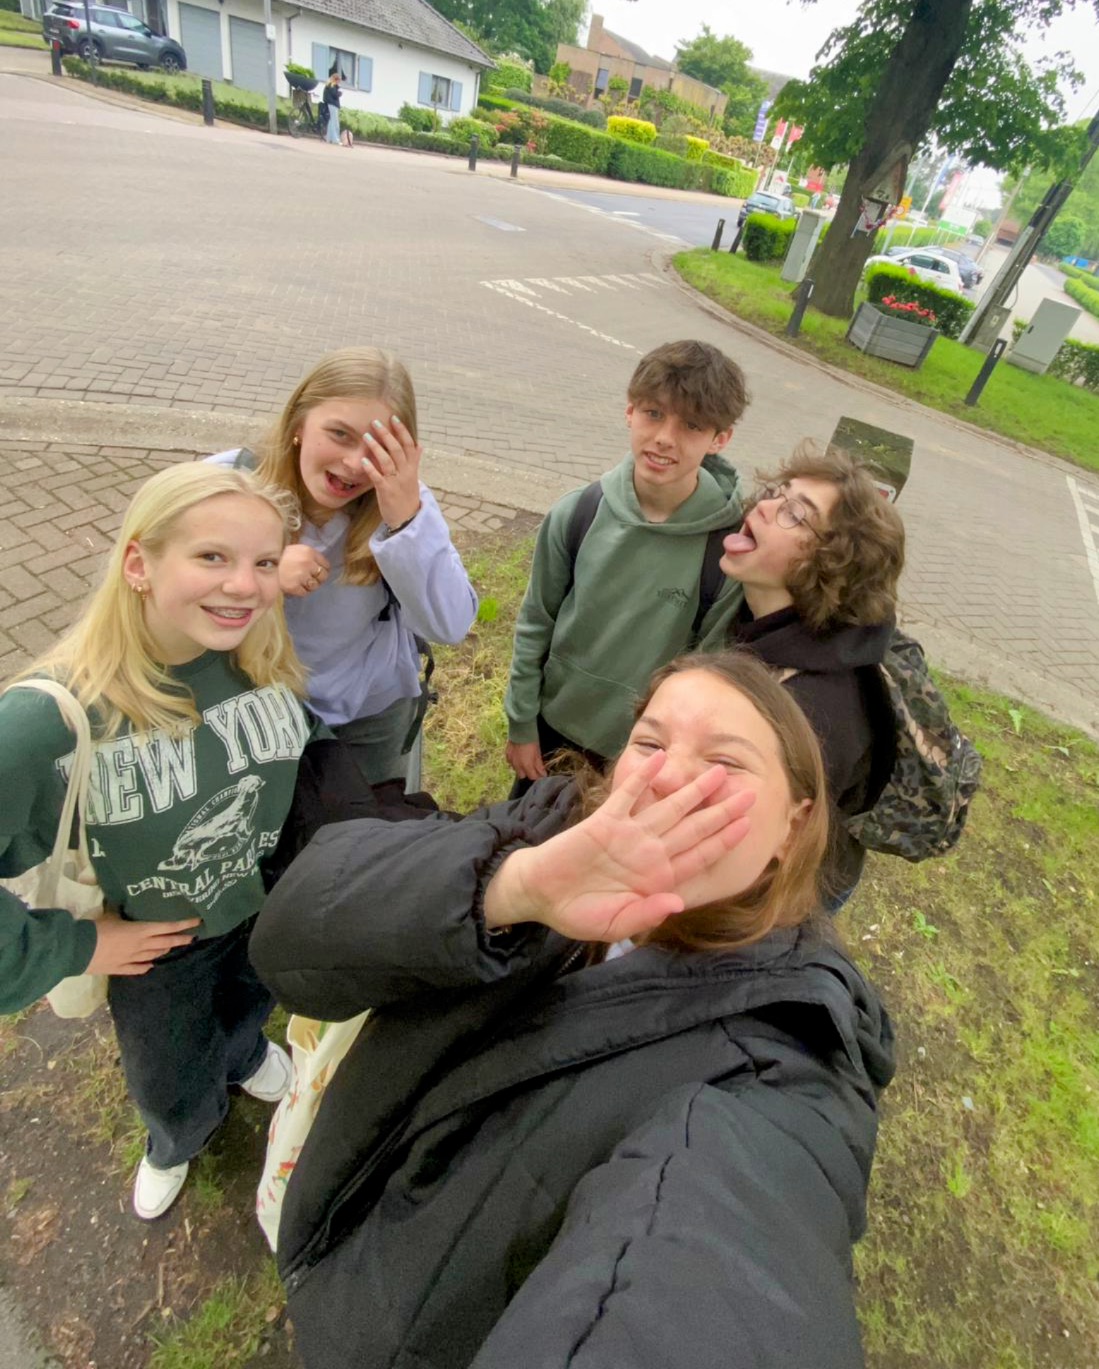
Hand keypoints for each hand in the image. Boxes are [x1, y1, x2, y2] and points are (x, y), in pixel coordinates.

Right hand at [86, 915, 200, 975]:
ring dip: (163, 951)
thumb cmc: (96, 928)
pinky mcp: (119, 968)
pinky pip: (136, 968)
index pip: (167, 927)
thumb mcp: (111, 914)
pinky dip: (145, 966)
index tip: (197, 923)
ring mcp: (131, 959)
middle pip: (165, 942)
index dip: (183, 924)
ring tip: (171, 947)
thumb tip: (123, 903)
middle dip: (180, 940)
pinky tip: (150, 966)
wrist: (78, 949)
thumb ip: (121, 912)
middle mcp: (140, 945)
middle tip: (192, 938)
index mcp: (140, 930)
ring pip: (153, 955)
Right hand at [279, 544, 330, 597]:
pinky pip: (304, 592)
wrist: (263, 564)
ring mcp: (301, 575)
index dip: (322, 570)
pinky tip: (295, 586)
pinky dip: (301, 591)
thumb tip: (322, 567)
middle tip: (309, 579)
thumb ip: (310, 556)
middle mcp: (307, 563)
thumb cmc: (281, 557)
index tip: (316, 572)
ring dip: (309, 586)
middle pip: (323, 576)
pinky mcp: (294, 586)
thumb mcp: (298, 550)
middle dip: (317, 579)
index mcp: (309, 552)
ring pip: (314, 586)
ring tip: (301, 582)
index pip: (326, 565)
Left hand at [360, 415, 421, 530]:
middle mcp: (405, 472)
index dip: (402, 431)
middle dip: (387, 434)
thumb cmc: (408, 496)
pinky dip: (370, 468)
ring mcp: (396, 481)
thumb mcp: (414, 477)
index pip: (409, 445)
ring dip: (376, 447)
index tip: (394, 418)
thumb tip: (419, 444)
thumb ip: (414, 460)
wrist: (408, 520)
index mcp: (412, 468)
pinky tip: (363, 460)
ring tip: (366, 436)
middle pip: (397, 449)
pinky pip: (377, 478)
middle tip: (375, 423)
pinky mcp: (386, 491)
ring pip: (387, 460)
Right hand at [484, 752, 754, 944]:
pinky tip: (661, 760)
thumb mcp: (615, 924)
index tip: (747, 827)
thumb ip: (646, 914)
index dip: (723, 842)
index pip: (699, 857)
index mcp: (657, 878)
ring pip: (669, 807)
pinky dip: (644, 777)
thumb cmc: (578, 913)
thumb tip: (677, 902)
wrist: (541, 895)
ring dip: (694, 790)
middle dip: (722, 812)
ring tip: (719, 772)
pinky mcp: (605, 820)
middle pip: (694, 828)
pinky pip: (628, 795)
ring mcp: (629, 833)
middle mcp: (649, 852)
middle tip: (750, 793)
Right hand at [506, 740, 545, 780]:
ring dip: (521, 767)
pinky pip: (511, 762)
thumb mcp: (537, 753)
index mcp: (526, 766)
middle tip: (533, 767)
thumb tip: (543, 774)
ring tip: (526, 760)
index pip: (532, 777)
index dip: (537, 776)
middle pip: (523, 776)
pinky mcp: (507, 755)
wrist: (520, 730)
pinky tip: (519, 756)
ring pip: (516, 769)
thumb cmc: (531, 741)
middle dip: (528, 773)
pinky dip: (515, 761)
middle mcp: (517, 765)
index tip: (541, 773)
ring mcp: (511, 760)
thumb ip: (539, 765)